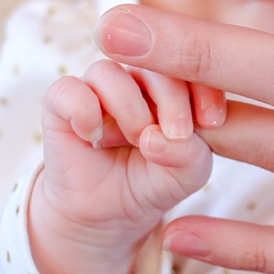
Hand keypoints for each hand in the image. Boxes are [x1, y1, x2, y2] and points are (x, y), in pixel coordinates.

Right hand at [29, 60, 223, 273]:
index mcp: (174, 81)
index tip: (212, 121)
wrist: (109, 213)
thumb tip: (160, 137)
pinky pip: (66, 90)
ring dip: (128, 107)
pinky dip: (83, 111)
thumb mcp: (187, 175)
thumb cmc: (156, 181)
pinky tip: (96, 138)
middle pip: (152, 60)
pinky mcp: (61, 104)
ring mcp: (97, 87)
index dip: (204, 87)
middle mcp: (135, 76)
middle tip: (177, 134)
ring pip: (109, 72)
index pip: (191, 63)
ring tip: (138, 140)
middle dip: (171, 98)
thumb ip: (189, 155)